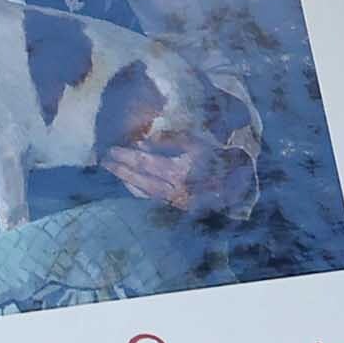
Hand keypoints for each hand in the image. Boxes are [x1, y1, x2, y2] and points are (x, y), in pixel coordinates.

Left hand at [100, 85, 257, 214]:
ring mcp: (175, 199)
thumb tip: (146, 137)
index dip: (126, 156)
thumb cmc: (219, 156)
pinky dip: (138, 190)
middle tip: (105, 159)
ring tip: (112, 169)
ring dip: (125, 180)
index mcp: (177, 171)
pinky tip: (129, 183)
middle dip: (120, 168)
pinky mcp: (177, 205)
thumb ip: (172, 139)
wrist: (238, 183)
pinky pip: (152, 197)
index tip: (112, 148)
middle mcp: (173, 189)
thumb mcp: (197, 141)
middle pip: (138, 178)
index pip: (143, 163)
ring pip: (143, 190)